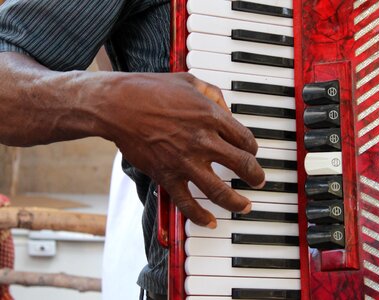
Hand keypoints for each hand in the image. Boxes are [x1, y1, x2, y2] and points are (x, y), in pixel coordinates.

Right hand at [103, 72, 264, 227]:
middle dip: (256, 176)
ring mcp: (186, 161)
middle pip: (242, 165)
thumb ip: (214, 94)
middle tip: (259, 181)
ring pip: (221, 191)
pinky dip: (200, 216)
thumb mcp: (189, 81)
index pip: (245, 139)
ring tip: (246, 206)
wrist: (118, 105)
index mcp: (211, 117)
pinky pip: (187, 203)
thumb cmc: (151, 89)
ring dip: (238, 202)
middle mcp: (203, 141)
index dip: (253, 149)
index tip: (251, 153)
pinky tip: (211, 222)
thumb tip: (227, 110)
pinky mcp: (167, 176)